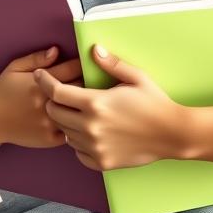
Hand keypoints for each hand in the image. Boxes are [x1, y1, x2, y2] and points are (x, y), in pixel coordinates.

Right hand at [0, 46, 82, 147]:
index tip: (88, 64)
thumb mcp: (15, 68)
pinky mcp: (50, 139)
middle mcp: (47, 103)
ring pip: (79, 113)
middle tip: (94, 81)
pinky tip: (79, 120)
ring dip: (85, 107)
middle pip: (81, 90)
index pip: (73, 69)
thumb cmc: (3, 91)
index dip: (82, 65)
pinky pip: (73, 132)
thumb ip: (37, 58)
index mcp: (41, 83)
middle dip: (88, 84)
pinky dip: (77, 126)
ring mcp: (50, 122)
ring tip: (91, 102)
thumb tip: (57, 50)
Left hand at [34, 44, 184, 170]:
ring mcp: (94, 147)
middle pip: (55, 114)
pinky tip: (90, 133)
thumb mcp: (136, 77)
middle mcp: (90, 127)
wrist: (173, 134)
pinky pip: (77, 152)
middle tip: (62, 96)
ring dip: (66, 122)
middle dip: (54, 102)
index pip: (57, 92)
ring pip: (64, 134)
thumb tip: (94, 49)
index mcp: (96, 104)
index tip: (39, 76)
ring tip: (80, 114)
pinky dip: (78, 142)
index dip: (45, 82)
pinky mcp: (101, 162)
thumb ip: (111, 64)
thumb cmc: (155, 103)